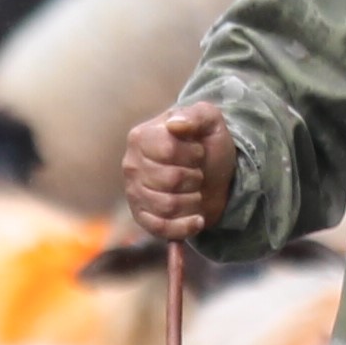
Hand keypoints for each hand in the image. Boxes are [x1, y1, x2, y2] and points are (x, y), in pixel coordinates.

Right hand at [120, 105, 237, 243]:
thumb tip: (174, 124)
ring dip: (193, 201)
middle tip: (198, 174)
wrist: (214, 174)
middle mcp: (131, 165)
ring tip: (196, 192)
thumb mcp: (209, 122)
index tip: (199, 152)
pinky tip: (197, 218)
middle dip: (195, 178)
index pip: (167, 150)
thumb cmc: (207, 145)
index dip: (193, 154)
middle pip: (169, 180)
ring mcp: (134, 193)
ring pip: (167, 206)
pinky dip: (185, 227)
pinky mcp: (142, 217)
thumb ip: (196, 115)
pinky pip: (161, 229)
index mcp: (141, 137)